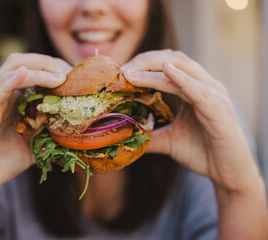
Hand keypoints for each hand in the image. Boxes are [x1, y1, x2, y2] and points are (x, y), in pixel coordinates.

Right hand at [0, 53, 71, 200]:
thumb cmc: (2, 162)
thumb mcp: (34, 146)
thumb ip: (50, 134)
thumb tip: (75, 131)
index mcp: (14, 100)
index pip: (34, 72)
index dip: (55, 69)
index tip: (78, 77)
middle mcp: (2, 96)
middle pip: (22, 63)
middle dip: (48, 63)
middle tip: (71, 74)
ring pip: (9, 71)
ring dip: (37, 69)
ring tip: (59, 77)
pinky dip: (9, 81)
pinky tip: (23, 74)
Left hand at [121, 49, 260, 191]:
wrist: (228, 175)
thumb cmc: (203, 153)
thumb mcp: (170, 141)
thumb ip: (150, 134)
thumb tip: (126, 134)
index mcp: (195, 89)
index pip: (167, 66)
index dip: (143, 64)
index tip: (120, 72)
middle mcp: (206, 87)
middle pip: (174, 60)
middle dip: (145, 62)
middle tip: (121, 70)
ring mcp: (214, 96)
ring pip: (182, 70)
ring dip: (153, 69)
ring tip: (129, 72)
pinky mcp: (219, 110)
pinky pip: (198, 90)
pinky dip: (181, 78)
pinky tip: (165, 70)